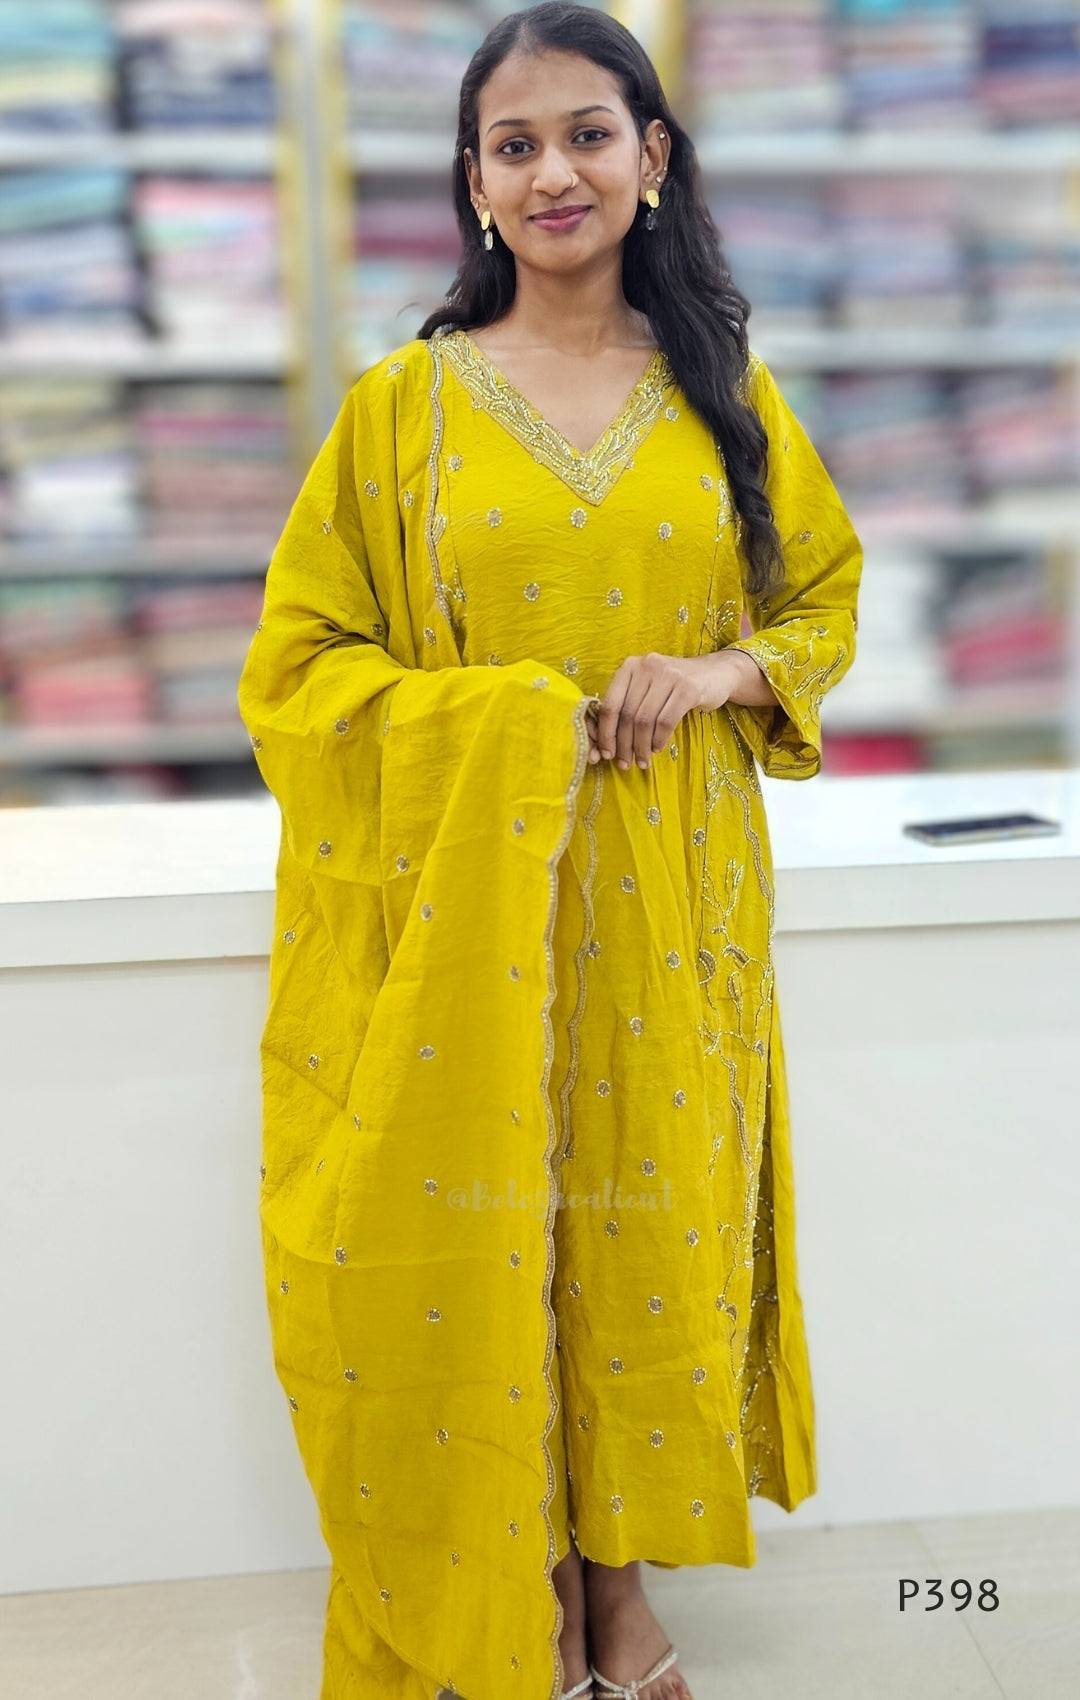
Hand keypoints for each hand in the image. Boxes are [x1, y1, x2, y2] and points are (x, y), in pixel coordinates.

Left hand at [586, 649, 777, 769]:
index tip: (607, 754)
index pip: (611, 704)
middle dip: (624, 744)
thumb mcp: (648, 687)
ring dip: (641, 746)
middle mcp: (647, 666)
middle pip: (628, 715)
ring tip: (642, 761)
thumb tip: (608, 741)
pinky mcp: (688, 688)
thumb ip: (628, 703)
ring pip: (646, 720)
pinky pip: (666, 721)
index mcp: (630, 666)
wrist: (715, 673)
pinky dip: (659, 739)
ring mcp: (669, 675)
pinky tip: (657, 748)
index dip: (606, 733)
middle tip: (625, 764)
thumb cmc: (675, 686)